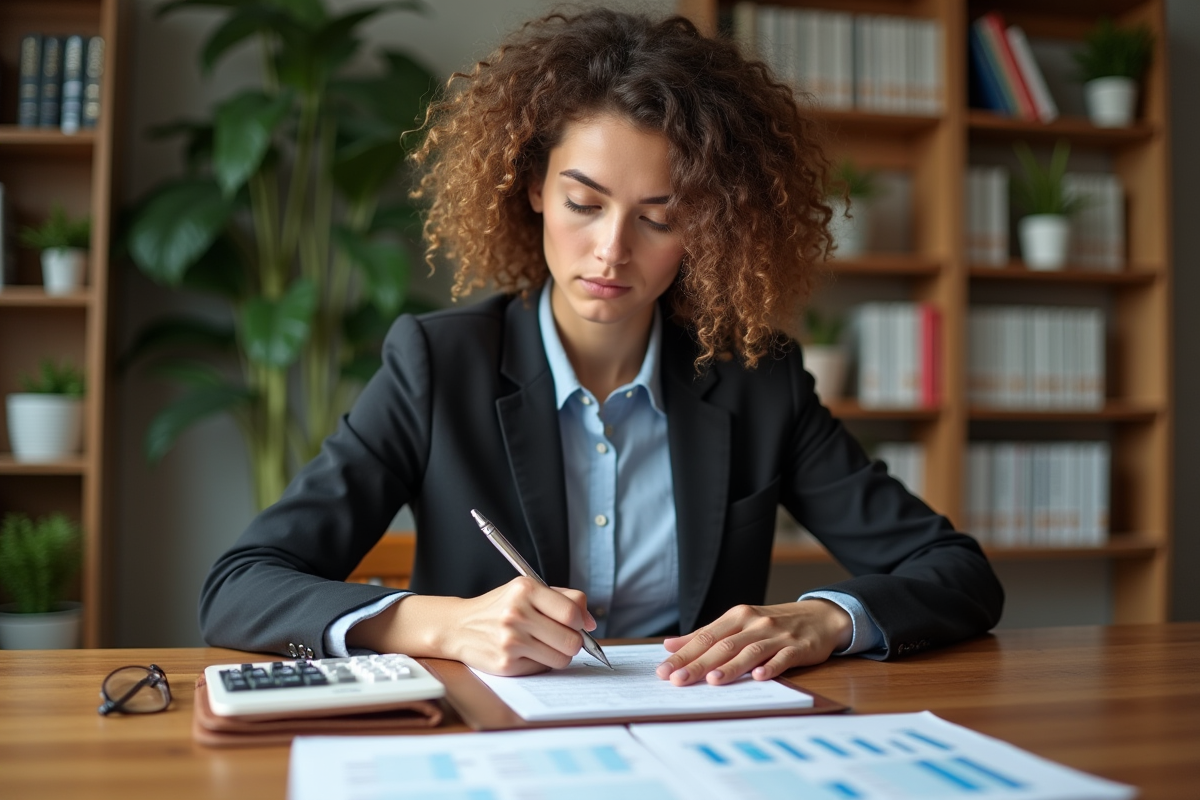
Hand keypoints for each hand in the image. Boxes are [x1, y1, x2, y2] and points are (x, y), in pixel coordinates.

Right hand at [349, 577, 594, 675]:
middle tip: (561, 637)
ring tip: (542, 644)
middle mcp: (517, 614)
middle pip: (572, 640)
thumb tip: (591, 622)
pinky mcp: (506, 664)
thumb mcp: (526, 590)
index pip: (572, 612)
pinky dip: (540, 662)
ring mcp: (510, 640)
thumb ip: (563, 599)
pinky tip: (525, 652)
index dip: (582, 622)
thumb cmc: (499, 607)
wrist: (459, 626)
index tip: (580, 624)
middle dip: (573, 641)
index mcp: (525, 589)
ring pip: (561, 658)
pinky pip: (542, 669)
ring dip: (558, 654)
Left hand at [654, 599, 852, 685]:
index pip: (705, 637)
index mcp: (737, 616)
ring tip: (713, 680)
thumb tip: (670, 645)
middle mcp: (754, 623)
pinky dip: (770, 667)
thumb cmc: (773, 623)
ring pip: (749, 651)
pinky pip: (783, 658)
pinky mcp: (798, 648)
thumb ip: (706, 635)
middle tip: (678, 680)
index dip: (683, 654)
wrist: (818, 617)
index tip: (664, 670)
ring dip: (731, 667)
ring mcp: (777, 635)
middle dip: (698, 664)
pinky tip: (759, 677)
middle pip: (722, 645)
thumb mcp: (738, 623)